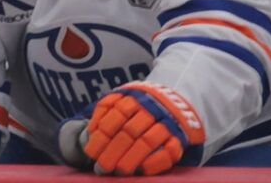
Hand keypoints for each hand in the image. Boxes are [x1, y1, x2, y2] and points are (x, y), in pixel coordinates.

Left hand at [80, 83, 205, 175]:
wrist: (175, 100)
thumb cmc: (138, 105)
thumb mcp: (121, 99)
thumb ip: (106, 112)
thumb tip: (90, 134)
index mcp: (132, 98)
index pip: (114, 117)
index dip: (102, 136)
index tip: (91, 153)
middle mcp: (150, 109)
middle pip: (129, 131)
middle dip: (113, 151)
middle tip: (101, 168)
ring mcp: (167, 124)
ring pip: (148, 142)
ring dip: (131, 158)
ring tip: (118, 171)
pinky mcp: (180, 138)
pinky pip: (170, 152)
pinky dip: (155, 162)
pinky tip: (141, 170)